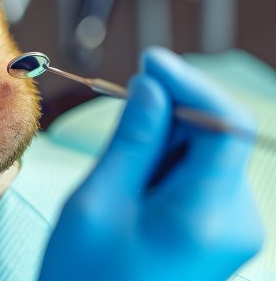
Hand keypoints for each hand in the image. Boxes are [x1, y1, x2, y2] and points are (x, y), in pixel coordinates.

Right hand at [38, 47, 262, 280]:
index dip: (190, 85)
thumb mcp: (98, 201)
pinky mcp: (219, 232)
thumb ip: (133, 139)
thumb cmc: (85, 275)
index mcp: (206, 213)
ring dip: (162, 146)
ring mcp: (232, 228)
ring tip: (118, 181)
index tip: (148, 63)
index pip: (227, 125)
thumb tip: (154, 85)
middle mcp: (236, 219)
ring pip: (205, 155)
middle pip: (215, 137)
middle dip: (168, 119)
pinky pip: (199, 179)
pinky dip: (166, 169)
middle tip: (118, 131)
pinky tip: (132, 192)